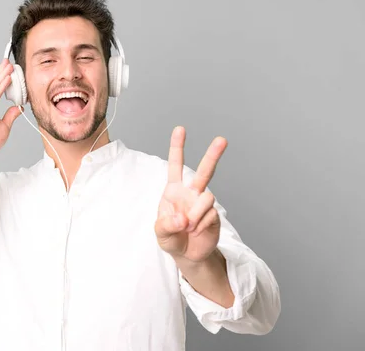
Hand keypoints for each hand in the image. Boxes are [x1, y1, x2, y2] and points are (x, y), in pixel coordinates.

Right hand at [0, 59, 22, 157]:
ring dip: (1, 75)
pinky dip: (1, 86)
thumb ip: (10, 115)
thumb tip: (18, 107)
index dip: (2, 78)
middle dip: (1, 72)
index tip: (9, 69)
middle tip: (8, 61)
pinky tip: (7, 79)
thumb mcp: (5, 126)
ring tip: (9, 66)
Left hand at [154, 126, 227, 262]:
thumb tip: (182, 218)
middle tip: (222, 140)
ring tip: (188, 226)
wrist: (187, 255)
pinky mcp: (214, 215)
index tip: (180, 129)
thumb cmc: (171, 238)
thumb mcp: (160, 233)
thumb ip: (166, 225)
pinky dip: (200, 225)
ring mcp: (204, 204)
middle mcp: (191, 193)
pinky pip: (210, 215)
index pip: (176, 165)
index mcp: (174, 190)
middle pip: (204, 171)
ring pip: (207, 196)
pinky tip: (196, 232)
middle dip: (213, 155)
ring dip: (195, 213)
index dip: (177, 147)